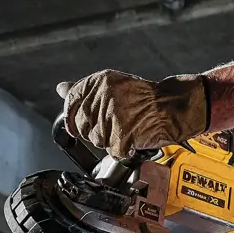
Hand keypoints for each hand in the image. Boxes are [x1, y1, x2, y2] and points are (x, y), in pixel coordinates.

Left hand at [61, 70, 208, 158]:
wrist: (172, 106)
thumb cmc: (145, 97)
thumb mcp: (113, 85)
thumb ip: (85, 90)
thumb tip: (61, 89)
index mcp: (100, 82)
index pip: (71, 102)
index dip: (72, 117)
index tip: (79, 123)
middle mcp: (104, 96)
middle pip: (81, 125)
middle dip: (94, 130)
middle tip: (114, 124)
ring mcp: (113, 116)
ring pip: (96, 140)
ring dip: (110, 140)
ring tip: (126, 128)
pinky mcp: (122, 134)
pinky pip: (113, 150)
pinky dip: (123, 149)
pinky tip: (132, 137)